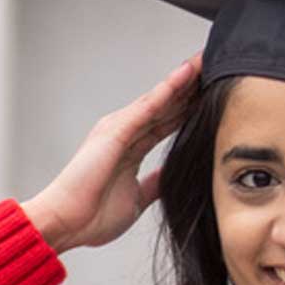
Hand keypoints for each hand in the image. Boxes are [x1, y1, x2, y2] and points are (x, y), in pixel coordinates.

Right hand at [22, 52, 202, 253]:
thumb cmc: (92, 215)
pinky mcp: (116, 131)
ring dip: (183, 79)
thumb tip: (173, 175)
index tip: (213, 94)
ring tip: (206, 61)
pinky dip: (167, 89)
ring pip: (160, 98)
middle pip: (167, 104)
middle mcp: (125, 132)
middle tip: (217, 67)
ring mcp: (120, 129)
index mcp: (130, 148)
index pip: (167, 121)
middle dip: (191, 87)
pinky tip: (185, 74)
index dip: (190, 107)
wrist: (66, 224)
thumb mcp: (137, 198)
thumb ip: (154, 183)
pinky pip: (148, 106)